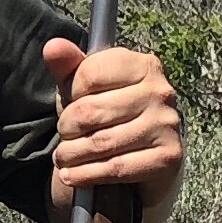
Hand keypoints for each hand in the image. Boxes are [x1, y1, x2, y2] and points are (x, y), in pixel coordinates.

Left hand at [44, 37, 183, 203]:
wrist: (144, 158)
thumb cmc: (110, 115)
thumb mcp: (87, 88)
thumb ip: (69, 66)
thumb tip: (53, 47)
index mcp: (143, 65)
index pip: (89, 74)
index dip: (69, 93)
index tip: (69, 103)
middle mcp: (160, 92)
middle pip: (90, 110)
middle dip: (66, 127)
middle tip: (64, 134)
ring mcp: (167, 125)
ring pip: (100, 143)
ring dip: (71, 155)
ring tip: (63, 157)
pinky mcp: (168, 157)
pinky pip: (115, 168)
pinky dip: (86, 175)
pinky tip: (72, 175)